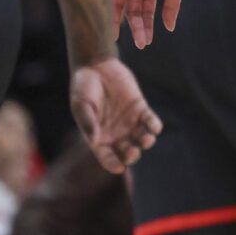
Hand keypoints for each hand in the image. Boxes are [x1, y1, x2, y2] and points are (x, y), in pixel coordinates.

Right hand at [69, 58, 161, 173]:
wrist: (96, 66)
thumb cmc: (83, 88)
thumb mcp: (81, 105)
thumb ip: (87, 122)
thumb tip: (94, 142)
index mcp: (98, 137)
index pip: (106, 157)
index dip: (113, 164)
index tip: (119, 168)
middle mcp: (116, 133)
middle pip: (126, 152)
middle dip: (131, 155)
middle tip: (133, 152)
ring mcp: (130, 122)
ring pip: (142, 139)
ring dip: (146, 142)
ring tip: (146, 139)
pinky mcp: (141, 109)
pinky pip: (150, 121)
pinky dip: (154, 125)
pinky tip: (154, 127)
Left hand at [111, 0, 191, 48]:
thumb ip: (172, 6)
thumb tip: (170, 27)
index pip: (148, 12)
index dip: (148, 26)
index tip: (148, 41)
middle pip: (137, 12)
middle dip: (140, 29)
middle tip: (143, 44)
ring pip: (126, 8)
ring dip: (129, 24)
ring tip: (135, 40)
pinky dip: (115, 11)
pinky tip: (116, 25)